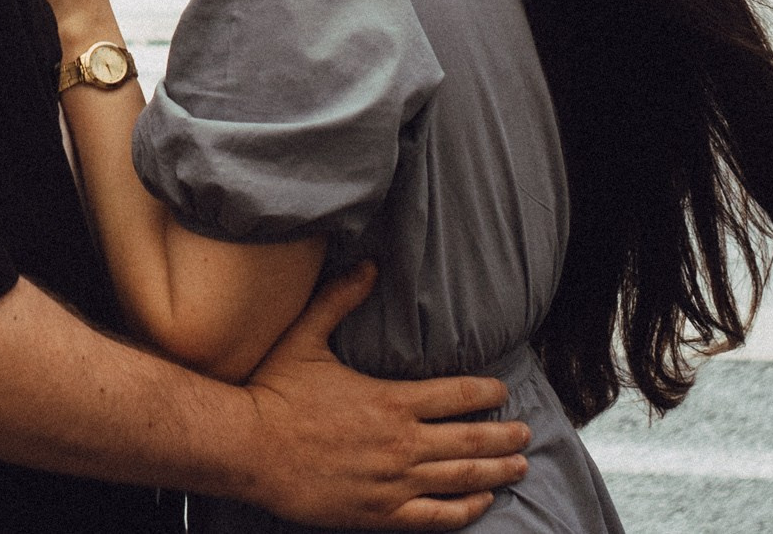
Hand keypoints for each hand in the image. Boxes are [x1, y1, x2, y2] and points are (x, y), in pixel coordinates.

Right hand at [237, 264, 530, 529]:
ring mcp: (393, 482)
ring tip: (519, 465)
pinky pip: (435, 516)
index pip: (457, 395)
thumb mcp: (306, 336)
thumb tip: (370, 264)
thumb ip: (341, 299)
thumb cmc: (273, 391)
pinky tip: (482, 504)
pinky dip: (465, 510)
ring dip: (496, 471)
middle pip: (471, 439)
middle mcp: (401, 443)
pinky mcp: (379, 514)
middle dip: (505, 436)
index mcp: (390, 400)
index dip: (486, 393)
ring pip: (461, 478)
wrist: (246, 448)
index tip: (503, 391)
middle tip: (526, 433)